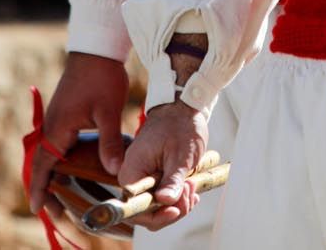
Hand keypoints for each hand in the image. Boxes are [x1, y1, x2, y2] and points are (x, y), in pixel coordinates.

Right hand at [26, 52, 132, 215]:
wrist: (97, 49)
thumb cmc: (102, 77)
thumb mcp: (109, 111)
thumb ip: (110, 141)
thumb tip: (114, 170)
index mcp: (58, 128)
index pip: (43, 165)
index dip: (39, 187)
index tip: (37, 207)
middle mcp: (52, 126)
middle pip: (42, 164)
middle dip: (46, 187)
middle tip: (54, 211)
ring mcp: (57, 120)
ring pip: (50, 154)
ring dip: (53, 175)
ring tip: (62, 196)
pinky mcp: (65, 115)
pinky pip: (57, 144)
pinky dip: (60, 160)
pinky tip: (74, 168)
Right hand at [113, 101, 208, 230]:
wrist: (183, 108)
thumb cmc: (179, 126)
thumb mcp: (180, 155)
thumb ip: (172, 179)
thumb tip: (166, 202)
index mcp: (133, 171)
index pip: (134, 208)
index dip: (154, 216)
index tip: (174, 210)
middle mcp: (134, 178)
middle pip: (147, 211)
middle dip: (171, 209)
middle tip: (190, 194)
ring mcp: (144, 178)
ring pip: (157, 205)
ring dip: (178, 202)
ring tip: (192, 186)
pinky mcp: (154, 176)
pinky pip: (163, 195)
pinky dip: (178, 196)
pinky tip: (191, 190)